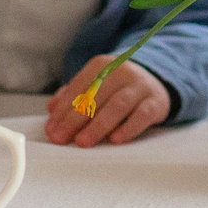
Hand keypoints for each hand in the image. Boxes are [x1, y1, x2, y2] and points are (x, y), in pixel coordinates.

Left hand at [46, 55, 170, 146]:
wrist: (155, 81)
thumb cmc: (116, 88)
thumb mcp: (95, 85)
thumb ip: (73, 95)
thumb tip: (51, 109)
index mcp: (102, 65)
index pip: (79, 87)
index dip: (63, 109)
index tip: (51, 129)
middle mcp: (122, 71)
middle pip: (95, 96)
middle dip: (75, 119)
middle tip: (61, 138)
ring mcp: (140, 85)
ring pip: (118, 104)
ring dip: (98, 125)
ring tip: (82, 142)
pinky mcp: (156, 101)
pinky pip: (142, 115)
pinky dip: (128, 128)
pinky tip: (115, 140)